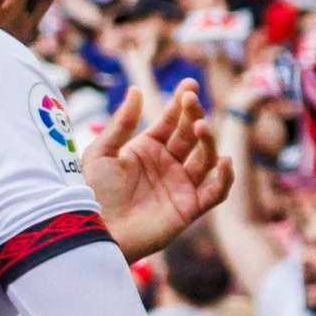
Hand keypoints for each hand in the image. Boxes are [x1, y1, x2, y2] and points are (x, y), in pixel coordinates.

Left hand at [84, 84, 225, 257]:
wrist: (93, 230)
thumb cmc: (90, 193)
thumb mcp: (101, 153)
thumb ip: (121, 123)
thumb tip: (136, 91)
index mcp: (146, 149)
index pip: (170, 121)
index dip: (180, 103)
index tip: (188, 85)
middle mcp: (167, 164)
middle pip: (189, 135)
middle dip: (194, 115)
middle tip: (192, 99)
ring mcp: (180, 185)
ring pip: (206, 158)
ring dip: (207, 140)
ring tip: (200, 126)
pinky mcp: (189, 207)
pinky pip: (216, 191)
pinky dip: (225, 178)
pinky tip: (223, 162)